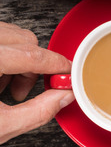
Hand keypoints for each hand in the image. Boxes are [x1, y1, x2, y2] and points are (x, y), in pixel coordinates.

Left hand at [0, 22, 73, 144]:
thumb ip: (38, 111)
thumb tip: (62, 96)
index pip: (29, 54)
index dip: (55, 64)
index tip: (68, 72)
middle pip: (22, 39)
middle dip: (33, 65)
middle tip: (23, 92)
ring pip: (8, 36)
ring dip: (16, 61)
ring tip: (1, 89)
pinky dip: (1, 58)